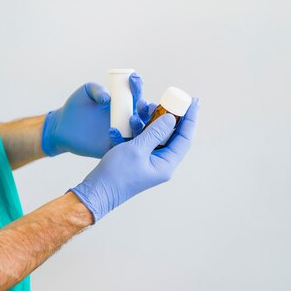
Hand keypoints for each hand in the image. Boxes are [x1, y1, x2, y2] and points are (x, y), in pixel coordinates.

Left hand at [41, 72, 149, 158]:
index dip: (135, 86)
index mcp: (121, 104)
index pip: (134, 94)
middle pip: (142, 113)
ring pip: (137, 131)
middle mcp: (124, 118)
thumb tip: (107, 98)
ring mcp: (120, 133)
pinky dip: (120, 139)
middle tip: (141, 103)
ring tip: (131, 118)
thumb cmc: (76, 106)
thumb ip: (96, 89)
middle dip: (145, 108)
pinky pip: (121, 145)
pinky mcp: (112, 147)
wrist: (62, 126)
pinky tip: (112, 131)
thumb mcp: (86, 92)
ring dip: (138, 125)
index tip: (133, 78)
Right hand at [68, 97, 199, 221]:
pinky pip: (140, 140)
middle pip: (171, 135)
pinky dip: (133, 130)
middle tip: (165, 100)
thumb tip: (171, 118)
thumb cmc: (117, 174)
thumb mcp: (137, 149)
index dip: (190, 119)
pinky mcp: (136, 159)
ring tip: (141, 107)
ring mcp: (148, 161)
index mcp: (166, 164)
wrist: (97, 190)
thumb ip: (155, 132)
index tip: (193, 101)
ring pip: (154, 135)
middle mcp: (160, 162)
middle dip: (167, 116)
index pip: (184, 138)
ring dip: (147, 121)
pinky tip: (121, 124)